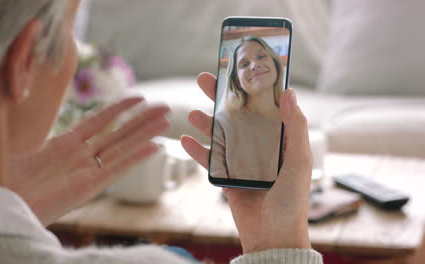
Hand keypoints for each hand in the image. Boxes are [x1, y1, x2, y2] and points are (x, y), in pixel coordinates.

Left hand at [7, 97, 169, 224]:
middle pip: (118, 133)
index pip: (100, 121)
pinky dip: (135, 158)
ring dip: (145, 133)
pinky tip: (154, 147)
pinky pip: (116, 168)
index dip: (119, 108)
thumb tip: (30, 108)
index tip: (139, 97)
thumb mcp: (21, 149)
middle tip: (166, 107)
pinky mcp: (86, 188)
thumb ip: (37, 133)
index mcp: (65, 145)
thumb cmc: (4, 180)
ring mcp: (85, 171)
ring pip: (122, 147)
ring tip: (166, 120)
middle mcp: (80, 157)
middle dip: (142, 119)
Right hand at [181, 73, 311, 252]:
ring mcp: (241, 161)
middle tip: (205, 79)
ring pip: (219, 135)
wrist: (274, 236)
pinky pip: (209, 160)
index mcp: (278, 139)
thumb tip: (288, 92)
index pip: (262, 106)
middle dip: (219, 98)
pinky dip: (197, 151)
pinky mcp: (227, 178)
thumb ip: (295, 126)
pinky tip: (185, 140)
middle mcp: (259, 147)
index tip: (236, 69)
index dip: (249, 87)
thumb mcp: (299, 159)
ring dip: (205, 123)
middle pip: (236, 116)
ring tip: (192, 113)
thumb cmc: (292, 199)